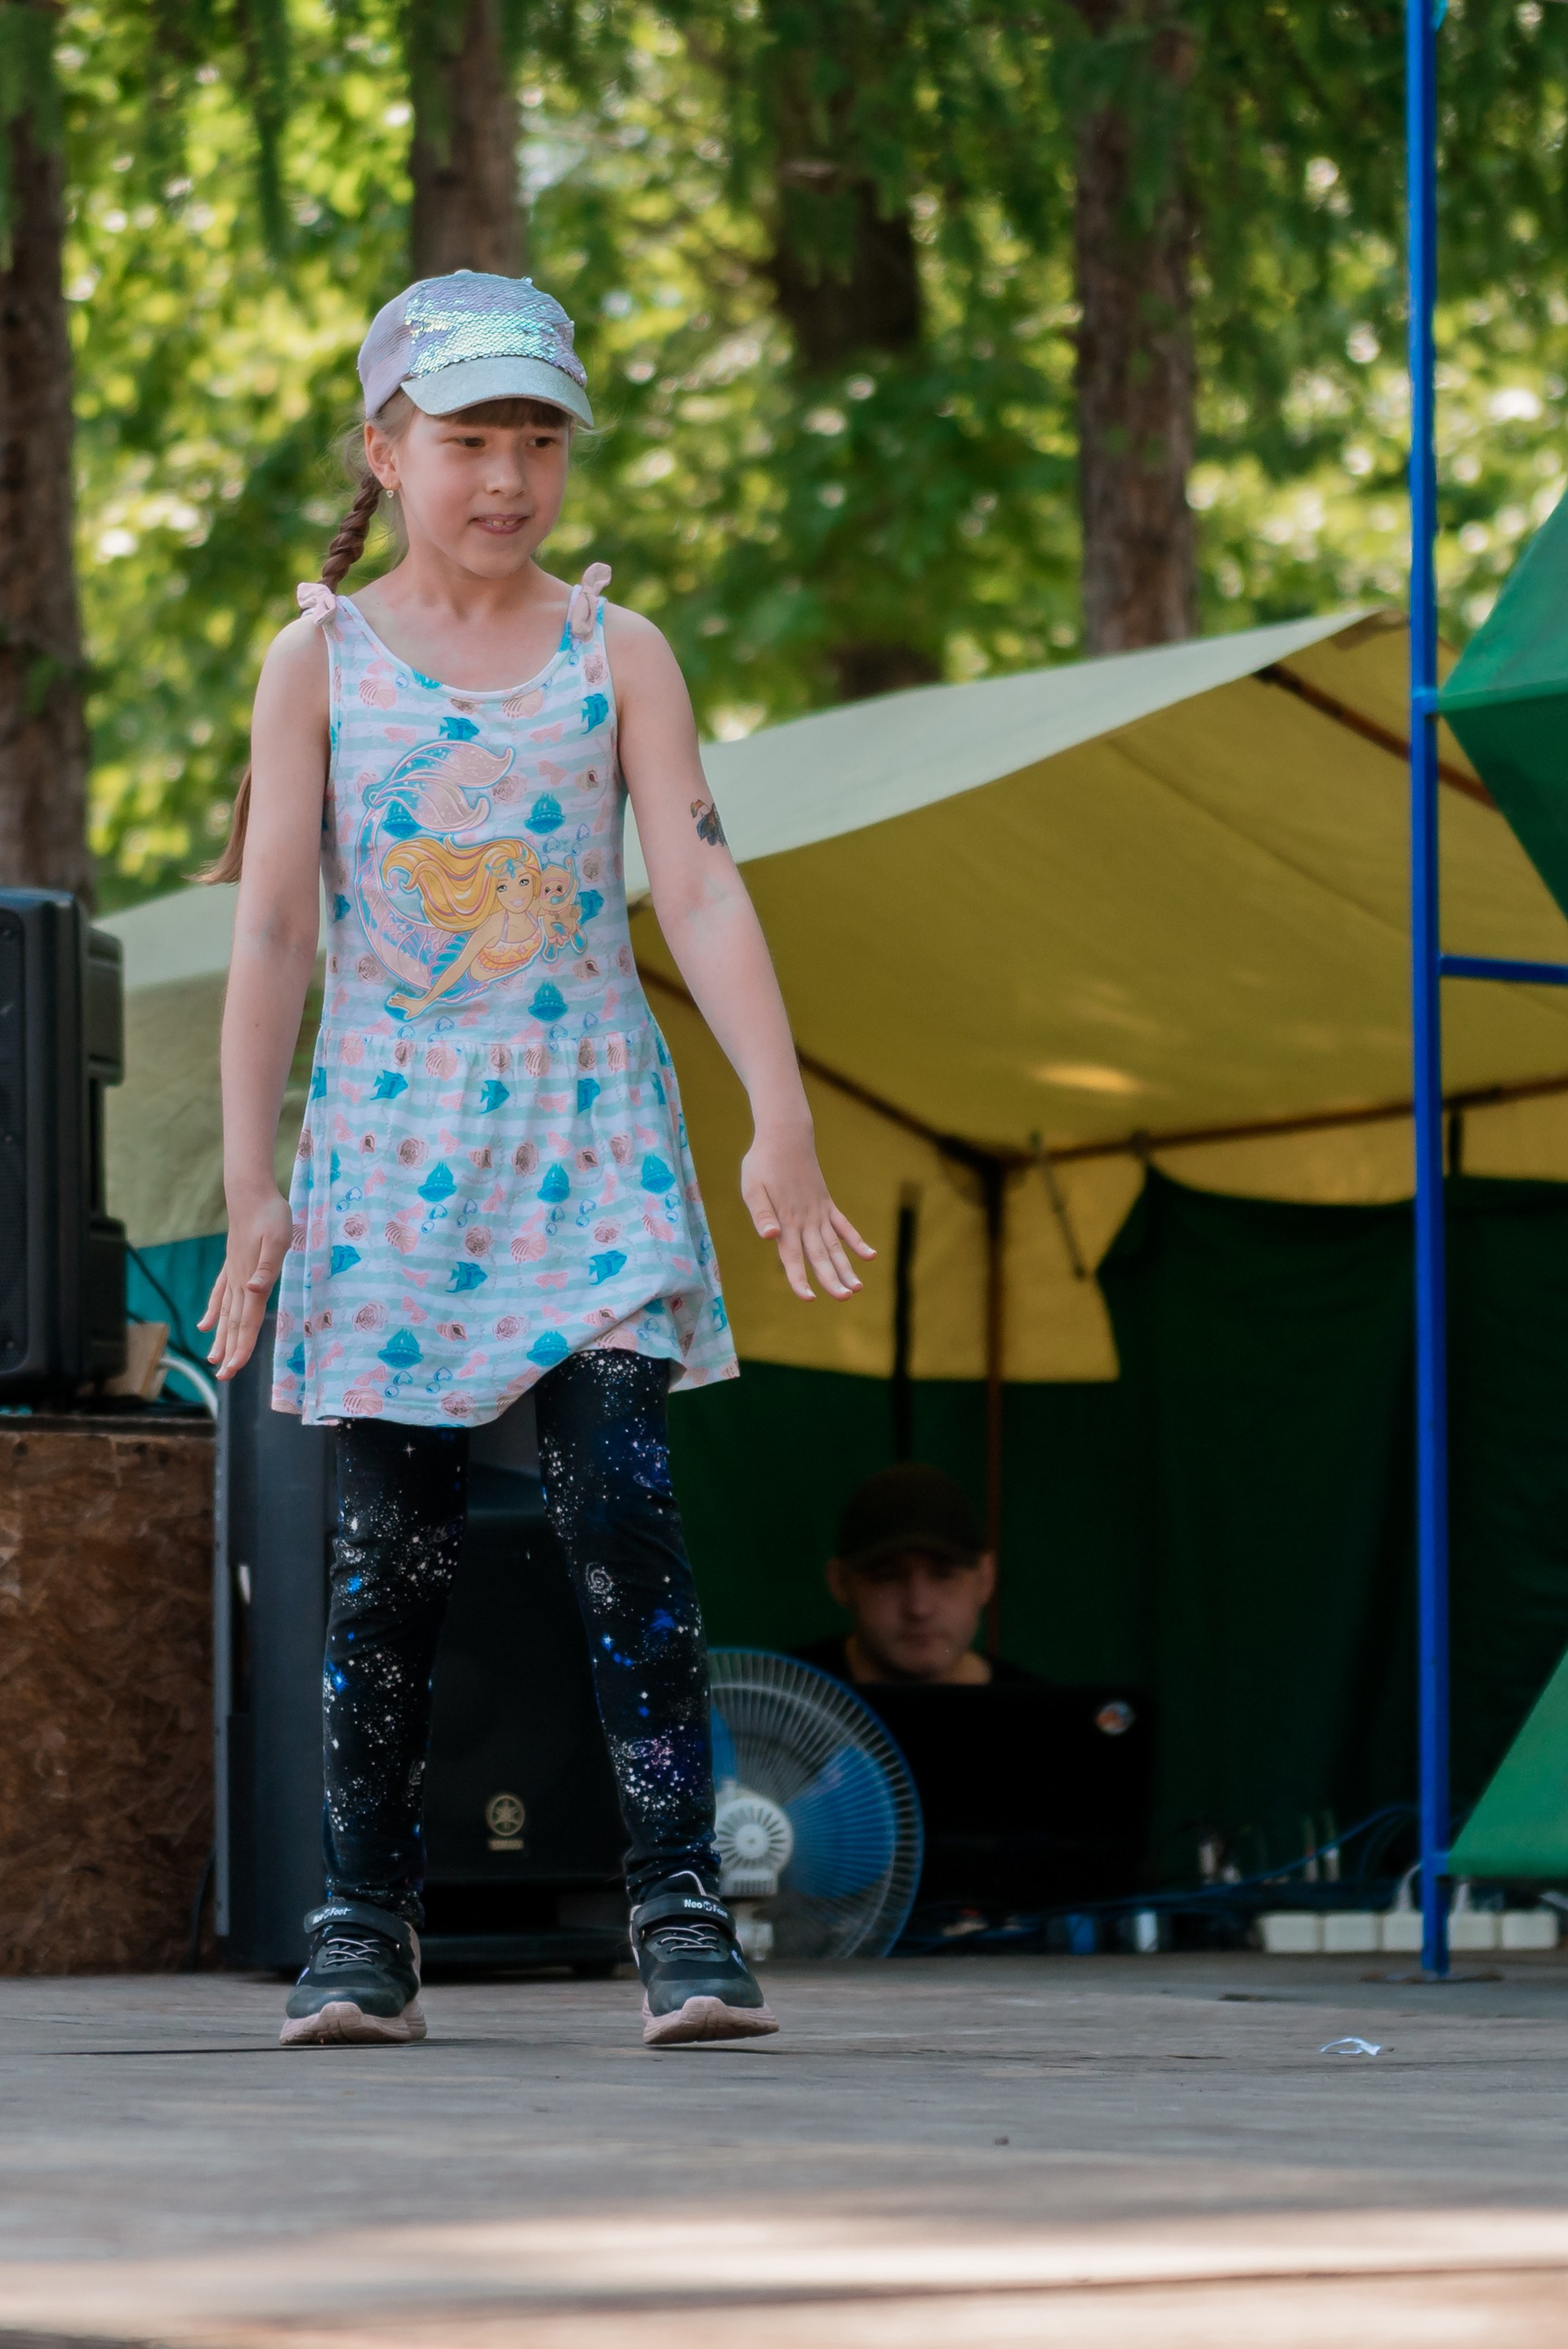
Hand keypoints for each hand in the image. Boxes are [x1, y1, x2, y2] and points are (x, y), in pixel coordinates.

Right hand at [198, 1188, 295, 1380]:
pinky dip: (214, 1312)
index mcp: (252, 1282)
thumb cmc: (270, 1216)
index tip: (233, 1370)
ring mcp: (233, 1274)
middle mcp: (240, 1283)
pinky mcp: (232, 1265)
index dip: (241, 1348)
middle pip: (234, 1325)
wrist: (251, 1194)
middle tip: (222, 1377)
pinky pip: (220, 1295)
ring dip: (221, 1338)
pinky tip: (205, 1326)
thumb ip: (267, 1268)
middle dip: (230, 1352)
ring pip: (226, 1314)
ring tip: (213, 1360)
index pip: (246, 1323)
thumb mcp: (278, 1240)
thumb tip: (254, 1290)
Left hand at [741, 1123, 874, 1300]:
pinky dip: (857, 1241)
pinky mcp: (826, 1204)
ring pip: (835, 1245)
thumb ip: (762, 1214)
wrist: (785, 1136)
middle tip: (845, 1298)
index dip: (799, 1279)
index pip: (792, 1256)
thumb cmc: (762, 1163)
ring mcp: (819, 1212)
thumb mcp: (752, 1187)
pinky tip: (870, 1256)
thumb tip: (770, 1236)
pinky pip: (844, 1226)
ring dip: (846, 1267)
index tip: (809, 1299)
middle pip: (820, 1255)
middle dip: (831, 1279)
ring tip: (857, 1288)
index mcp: (786, 1220)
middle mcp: (806, 1220)